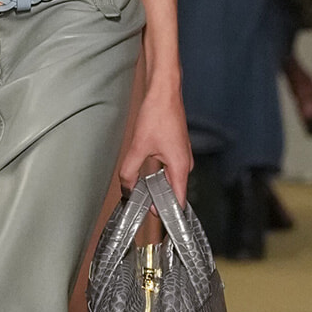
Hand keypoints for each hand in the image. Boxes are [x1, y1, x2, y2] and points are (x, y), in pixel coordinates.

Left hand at [118, 72, 193, 206]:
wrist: (164, 91)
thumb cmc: (158, 113)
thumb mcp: (138, 147)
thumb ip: (129, 171)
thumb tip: (126, 187)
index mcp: (181, 166)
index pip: (179, 201)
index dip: (168, 212)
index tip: (156, 219)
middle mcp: (185, 163)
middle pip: (173, 191)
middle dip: (157, 199)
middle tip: (140, 205)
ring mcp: (182, 156)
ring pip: (169, 180)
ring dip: (155, 186)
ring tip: (139, 190)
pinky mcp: (176, 149)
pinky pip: (168, 169)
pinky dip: (157, 174)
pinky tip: (144, 173)